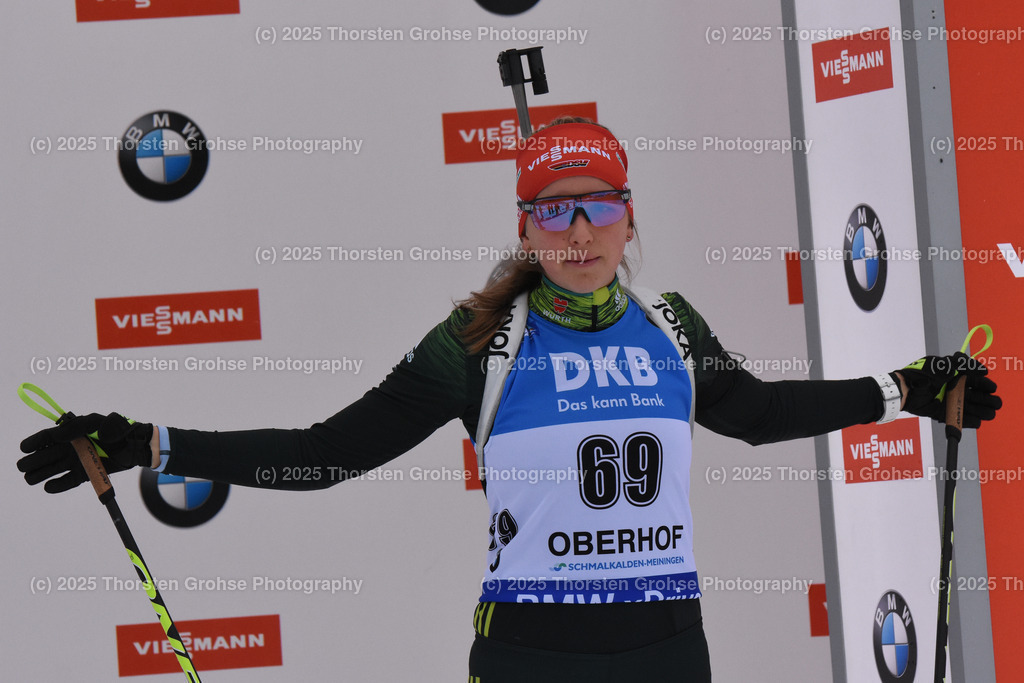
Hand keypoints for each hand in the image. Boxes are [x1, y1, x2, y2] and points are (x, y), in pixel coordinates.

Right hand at [18, 412, 153, 492]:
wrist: (137, 446)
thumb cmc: (118, 429)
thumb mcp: (97, 423)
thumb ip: (77, 426)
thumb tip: (57, 434)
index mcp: (72, 432)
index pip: (49, 437)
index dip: (35, 442)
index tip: (24, 448)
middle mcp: (72, 447)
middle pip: (48, 455)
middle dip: (33, 460)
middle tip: (23, 466)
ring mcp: (79, 460)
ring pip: (55, 468)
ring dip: (41, 474)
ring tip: (30, 478)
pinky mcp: (87, 473)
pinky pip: (70, 480)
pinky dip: (59, 485)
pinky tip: (48, 487)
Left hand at [893, 352, 1000, 428]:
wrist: (904, 390)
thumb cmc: (922, 375)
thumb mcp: (943, 365)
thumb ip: (963, 364)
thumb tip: (983, 370)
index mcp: (951, 374)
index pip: (972, 379)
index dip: (984, 384)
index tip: (992, 388)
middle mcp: (950, 387)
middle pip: (972, 394)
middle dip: (986, 399)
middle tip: (996, 404)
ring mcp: (945, 400)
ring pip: (966, 406)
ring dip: (980, 410)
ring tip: (991, 414)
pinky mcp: (939, 412)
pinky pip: (956, 417)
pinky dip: (967, 420)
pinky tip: (978, 422)